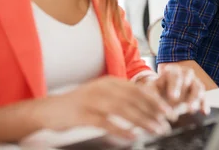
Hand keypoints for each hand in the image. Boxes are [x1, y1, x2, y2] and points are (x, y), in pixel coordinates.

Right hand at [31, 76, 172, 138]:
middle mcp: (103, 88)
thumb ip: (122, 98)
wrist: (49, 110)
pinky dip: (121, 130)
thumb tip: (147, 107)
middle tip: (167, 124)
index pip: (139, 90)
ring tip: (155, 130)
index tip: (169, 111)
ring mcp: (93, 100)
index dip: (156, 100)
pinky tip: (133, 137)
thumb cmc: (80, 105)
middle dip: (154, 112)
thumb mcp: (102, 95)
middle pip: (134, 99)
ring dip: (143, 121)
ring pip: (124, 110)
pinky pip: (106, 122)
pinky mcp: (83, 114)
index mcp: (111, 81)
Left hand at [138, 65, 209, 117]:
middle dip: (186, 92)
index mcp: (172, 71)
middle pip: (189, 79)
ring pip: (198, 87)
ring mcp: (194, 81)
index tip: (173, 97)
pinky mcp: (199, 91)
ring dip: (196, 99)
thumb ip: (151, 93)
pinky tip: (204, 112)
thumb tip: (150, 101)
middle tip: (185, 105)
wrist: (165, 89)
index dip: (174, 86)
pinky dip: (205, 104)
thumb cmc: (158, 88)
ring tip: (191, 110)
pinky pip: (204, 96)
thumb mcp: (152, 89)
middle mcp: (185, 74)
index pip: (174, 76)